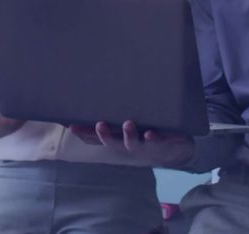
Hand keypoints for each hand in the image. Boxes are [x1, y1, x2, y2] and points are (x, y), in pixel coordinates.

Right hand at [69, 120, 193, 166]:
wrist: (176, 149)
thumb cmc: (146, 133)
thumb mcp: (129, 126)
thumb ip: (115, 116)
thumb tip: (93, 98)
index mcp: (120, 140)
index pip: (99, 137)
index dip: (85, 132)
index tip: (72, 126)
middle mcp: (130, 145)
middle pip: (115, 143)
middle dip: (106, 136)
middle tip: (100, 125)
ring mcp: (146, 146)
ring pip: (135, 144)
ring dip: (130, 136)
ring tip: (128, 124)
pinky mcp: (165, 143)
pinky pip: (161, 142)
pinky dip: (156, 138)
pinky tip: (152, 133)